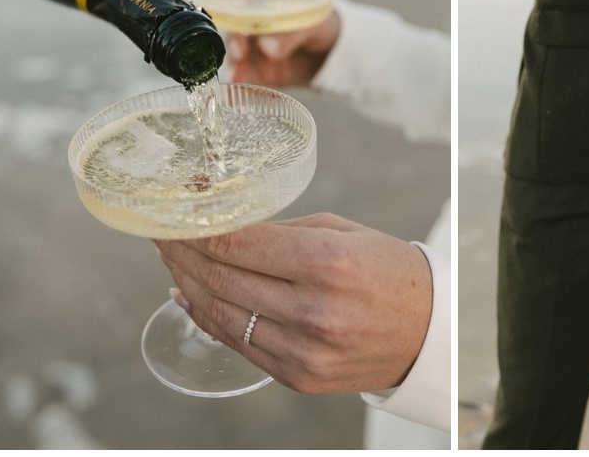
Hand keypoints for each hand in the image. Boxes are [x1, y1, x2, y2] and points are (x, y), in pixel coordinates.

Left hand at [154, 214, 432, 396]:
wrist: (426, 332)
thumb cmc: (382, 269)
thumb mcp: (337, 231)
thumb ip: (278, 230)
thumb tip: (219, 221)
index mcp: (325, 264)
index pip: (238, 245)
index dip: (197, 228)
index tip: (175, 211)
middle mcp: (312, 312)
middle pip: (223, 280)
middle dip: (183, 252)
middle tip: (162, 231)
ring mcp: (303, 352)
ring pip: (222, 316)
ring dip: (188, 284)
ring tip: (170, 258)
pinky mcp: (297, 377)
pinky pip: (239, 344)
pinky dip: (208, 318)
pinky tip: (188, 295)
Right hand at [223, 10, 340, 89]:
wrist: (332, 49)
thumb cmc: (320, 23)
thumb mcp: (312, 23)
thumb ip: (291, 33)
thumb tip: (267, 48)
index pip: (239, 1)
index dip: (236, 20)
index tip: (241, 43)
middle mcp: (250, 20)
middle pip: (233, 31)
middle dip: (232, 49)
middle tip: (239, 64)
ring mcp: (251, 46)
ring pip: (235, 58)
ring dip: (234, 72)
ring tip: (234, 92)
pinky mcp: (256, 70)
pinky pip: (246, 79)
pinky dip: (242, 90)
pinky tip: (238, 101)